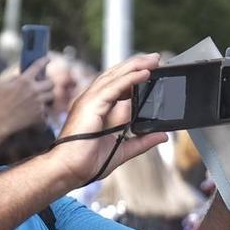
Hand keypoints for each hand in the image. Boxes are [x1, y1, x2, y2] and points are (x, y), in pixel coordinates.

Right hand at [0, 65, 53, 135]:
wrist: (0, 121)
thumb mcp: (2, 85)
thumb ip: (13, 77)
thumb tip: (21, 75)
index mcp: (24, 81)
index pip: (38, 66)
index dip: (44, 61)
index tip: (48, 59)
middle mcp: (34, 90)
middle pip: (51, 82)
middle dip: (48, 83)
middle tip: (43, 85)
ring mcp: (38, 102)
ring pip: (52, 95)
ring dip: (47, 96)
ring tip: (41, 98)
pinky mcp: (40, 114)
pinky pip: (47, 109)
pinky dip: (43, 110)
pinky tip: (35, 110)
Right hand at [44, 53, 168, 188]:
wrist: (68, 170)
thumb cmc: (86, 162)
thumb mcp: (122, 150)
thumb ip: (142, 142)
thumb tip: (161, 136)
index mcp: (96, 109)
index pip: (116, 85)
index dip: (133, 76)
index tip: (151, 72)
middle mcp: (92, 101)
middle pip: (116, 75)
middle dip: (136, 65)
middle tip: (156, 59)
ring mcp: (90, 100)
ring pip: (115, 76)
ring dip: (135, 66)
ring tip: (154, 60)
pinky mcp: (91, 104)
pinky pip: (114, 86)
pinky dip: (130, 78)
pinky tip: (144, 73)